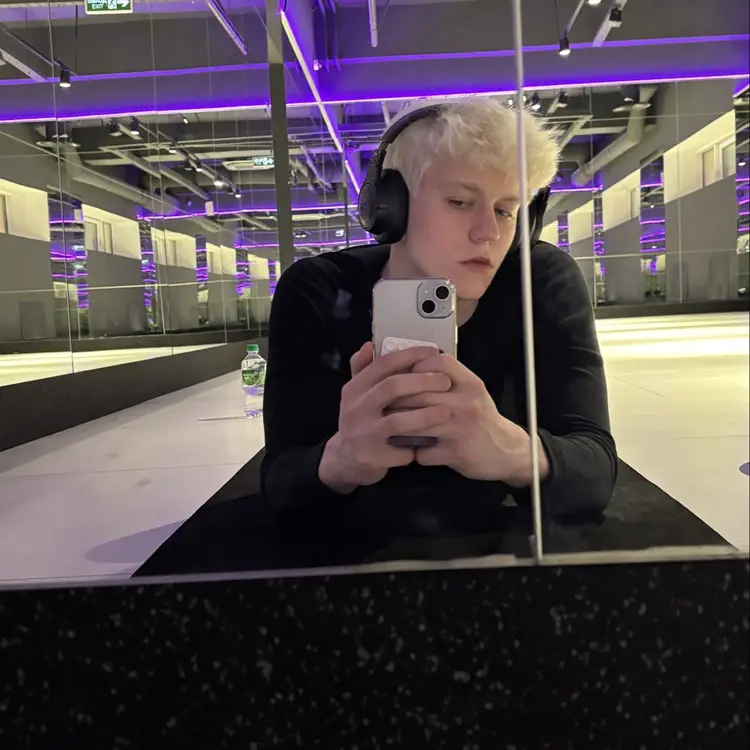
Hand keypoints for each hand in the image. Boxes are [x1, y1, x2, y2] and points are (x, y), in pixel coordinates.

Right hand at [318, 342, 452, 493]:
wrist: (343, 459)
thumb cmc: (359, 420)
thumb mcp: (355, 394)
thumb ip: (362, 369)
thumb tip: (369, 344)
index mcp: (355, 388)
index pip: (382, 364)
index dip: (409, 356)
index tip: (433, 352)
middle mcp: (356, 408)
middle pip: (392, 387)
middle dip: (422, 382)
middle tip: (446, 382)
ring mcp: (362, 434)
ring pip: (397, 421)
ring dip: (425, 416)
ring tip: (446, 412)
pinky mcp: (371, 457)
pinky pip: (399, 451)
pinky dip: (416, 447)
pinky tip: (432, 443)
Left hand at [392, 353, 548, 485]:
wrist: (506, 450)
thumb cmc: (481, 418)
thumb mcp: (471, 391)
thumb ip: (448, 378)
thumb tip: (411, 363)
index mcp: (470, 384)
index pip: (438, 363)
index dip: (415, 366)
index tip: (403, 375)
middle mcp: (467, 403)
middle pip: (419, 393)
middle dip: (397, 400)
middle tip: (385, 405)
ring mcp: (461, 429)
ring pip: (415, 423)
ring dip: (400, 426)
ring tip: (394, 426)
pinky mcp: (456, 453)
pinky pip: (422, 452)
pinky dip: (415, 452)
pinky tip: (416, 451)